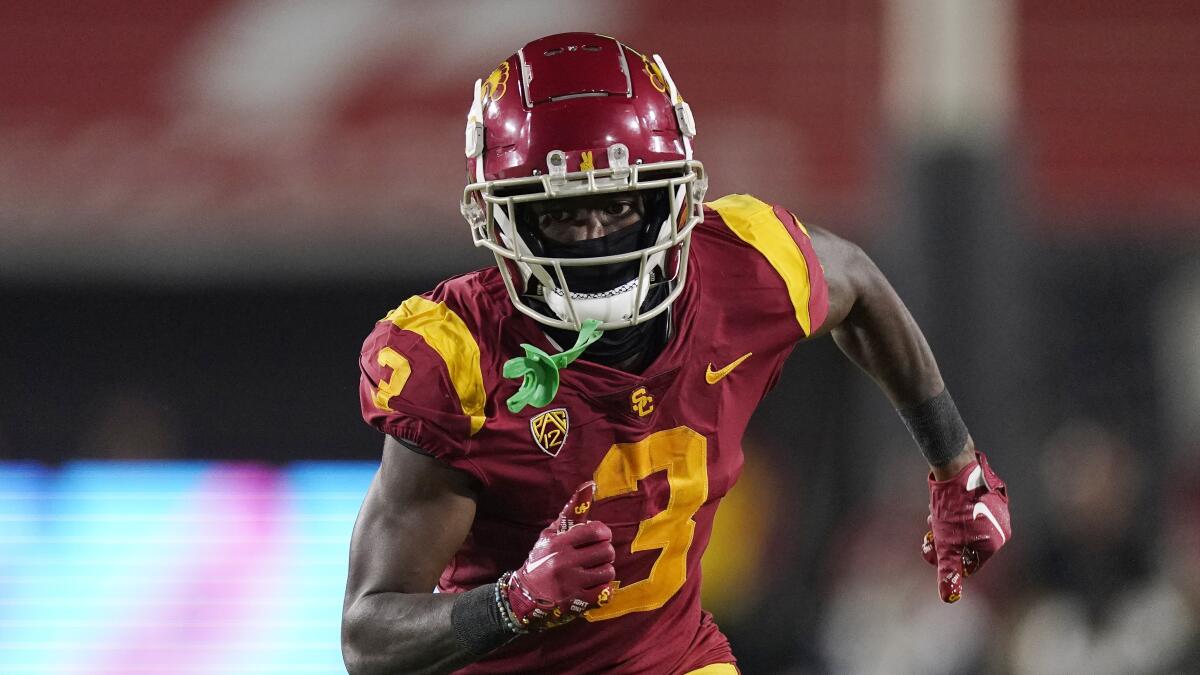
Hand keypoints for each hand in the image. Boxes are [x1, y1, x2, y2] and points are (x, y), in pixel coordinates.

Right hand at [504, 482, 614, 630]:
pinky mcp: (576, 601)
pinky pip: (605, 591)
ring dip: (605, 569)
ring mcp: (571, 583)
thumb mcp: (550, 535)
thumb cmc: (541, 559)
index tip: (601, 536)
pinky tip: (595, 584)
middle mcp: (564, 562)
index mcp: (559, 543)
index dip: (603, 532)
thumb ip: (569, 515)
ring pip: (608, 571)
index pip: (594, 531)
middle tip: (598, 553)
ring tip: (596, 569)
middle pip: (606, 551)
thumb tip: (588, 486)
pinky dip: (604, 587)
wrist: (526, 593)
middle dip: (606, 551)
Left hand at [922, 451, 1011, 602]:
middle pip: (967, 546)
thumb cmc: (953, 506)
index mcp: (996, 541)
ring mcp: (996, 509)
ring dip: (945, 527)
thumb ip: (948, 570)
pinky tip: (939, 506)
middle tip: (928, 534)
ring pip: (965, 528)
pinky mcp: (987, 494)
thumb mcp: (947, 543)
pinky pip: (968, 512)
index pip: (970, 563)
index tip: (931, 550)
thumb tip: (948, 598)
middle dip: (944, 542)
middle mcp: (1001, 526)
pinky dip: (952, 514)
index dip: (947, 561)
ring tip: (932, 517)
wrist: (955, 464)